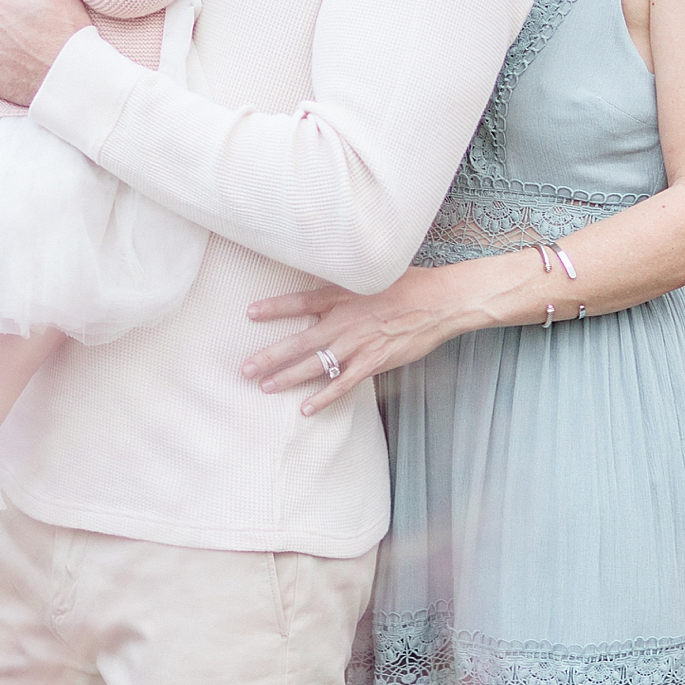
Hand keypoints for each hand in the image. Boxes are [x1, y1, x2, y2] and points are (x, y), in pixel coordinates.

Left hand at [242, 266, 463, 414]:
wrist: (439, 302)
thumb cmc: (410, 285)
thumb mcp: (372, 276)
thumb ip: (347, 283)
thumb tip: (330, 284)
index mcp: (343, 295)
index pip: (301, 301)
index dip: (275, 308)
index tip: (250, 313)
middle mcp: (344, 321)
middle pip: (299, 341)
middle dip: (270, 356)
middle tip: (245, 369)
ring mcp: (357, 344)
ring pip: (315, 365)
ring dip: (288, 378)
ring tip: (264, 387)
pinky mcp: (373, 362)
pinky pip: (343, 384)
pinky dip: (324, 397)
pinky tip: (306, 408)